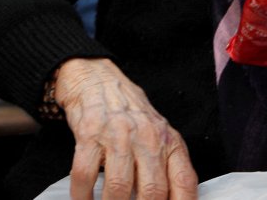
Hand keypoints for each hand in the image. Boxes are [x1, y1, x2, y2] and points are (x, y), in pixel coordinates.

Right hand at [55, 58, 197, 199]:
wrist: (98, 78)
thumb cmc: (129, 112)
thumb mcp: (159, 134)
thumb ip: (167, 166)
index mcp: (169, 141)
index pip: (184, 183)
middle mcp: (147, 138)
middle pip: (152, 192)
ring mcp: (118, 135)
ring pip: (118, 188)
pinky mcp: (89, 134)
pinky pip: (85, 175)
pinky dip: (82, 195)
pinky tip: (83, 199)